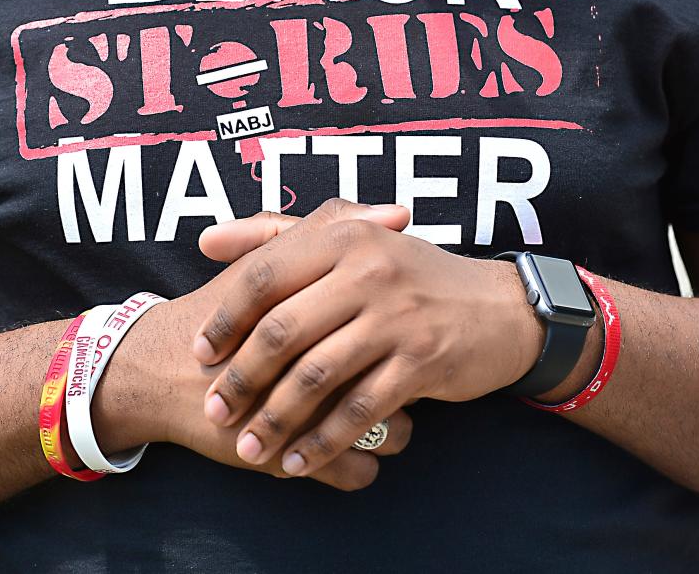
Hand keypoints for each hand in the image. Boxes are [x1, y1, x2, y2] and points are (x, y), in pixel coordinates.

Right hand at [92, 228, 410, 492]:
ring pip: (390, 434)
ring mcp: (306, 417)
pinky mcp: (293, 460)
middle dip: (406, 376)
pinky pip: (359, 474)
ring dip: (390, 426)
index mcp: (315, 311)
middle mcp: (315, 364)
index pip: (395, 321)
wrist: (165, 371)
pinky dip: (361, 464)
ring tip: (378, 409)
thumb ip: (329, 226)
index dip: (406, 322)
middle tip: (392, 365)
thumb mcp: (272, 259)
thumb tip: (398, 214)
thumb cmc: (226, 310)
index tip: (403, 322)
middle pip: (400, 376)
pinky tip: (352, 445)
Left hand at [192, 198, 542, 477]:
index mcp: (343, 237)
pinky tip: (298, 462)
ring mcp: (396, 316)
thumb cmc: (408, 275)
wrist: (497, 309)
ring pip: (316, 375)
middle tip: (214, 410)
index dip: (227, 316)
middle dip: (241, 377)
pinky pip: (359, 409)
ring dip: (275, 418)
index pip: (266, 274)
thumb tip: (207, 242)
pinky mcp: (420, 361)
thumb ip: (280, 236)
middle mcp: (368, 269)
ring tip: (249, 449)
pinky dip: (323, 441)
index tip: (201, 352)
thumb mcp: (352, 240)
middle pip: (283, 329)